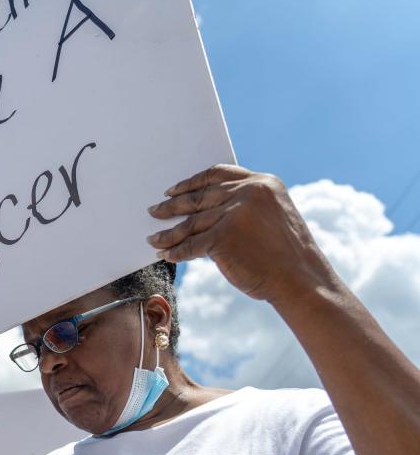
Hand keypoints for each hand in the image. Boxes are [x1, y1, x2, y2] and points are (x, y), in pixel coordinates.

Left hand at [147, 164, 336, 303]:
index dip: (192, 182)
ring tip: (153, 238)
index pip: (218, 175)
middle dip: (173, 206)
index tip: (173, 189)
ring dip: (169, 232)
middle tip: (154, 211)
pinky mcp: (223, 236)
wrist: (301, 279)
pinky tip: (166, 254)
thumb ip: (243, 207)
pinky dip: (176, 251)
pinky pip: (191, 245)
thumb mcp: (270, 217)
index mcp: (262, 182)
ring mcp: (235, 213)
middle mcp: (248, 192)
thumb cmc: (285, 254)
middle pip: (199, 197)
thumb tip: (200, 214)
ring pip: (191, 222)